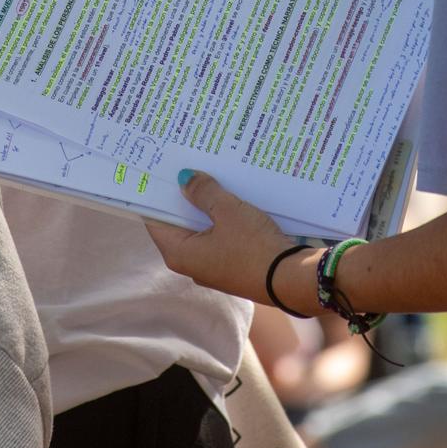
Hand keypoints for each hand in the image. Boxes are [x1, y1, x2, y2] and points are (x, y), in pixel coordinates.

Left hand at [146, 172, 313, 313]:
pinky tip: (232, 201)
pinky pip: (220, 239)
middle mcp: (191, 264)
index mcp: (179, 253)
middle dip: (185, 198)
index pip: (155, 220)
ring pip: (202, 231)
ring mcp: (212, 268)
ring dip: (206, 208)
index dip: (159, 195)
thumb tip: (184, 178)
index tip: (163, 171)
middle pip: (179, 224)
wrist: (291, 280)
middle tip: (189, 167)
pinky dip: (222, 221)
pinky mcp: (232, 267)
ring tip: (211, 178)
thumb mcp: (228, 211)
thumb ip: (203, 192)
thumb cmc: (254, 246)